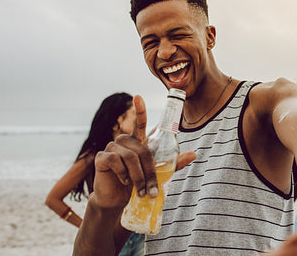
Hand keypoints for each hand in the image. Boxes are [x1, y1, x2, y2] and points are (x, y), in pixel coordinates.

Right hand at [92, 95, 195, 209]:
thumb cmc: (137, 184)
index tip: (138, 96)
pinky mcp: (102, 157)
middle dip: (150, 172)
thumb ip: (174, 163)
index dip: (140, 110)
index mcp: (137, 141)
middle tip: (152, 190)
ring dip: (138, 177)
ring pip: (130, 157)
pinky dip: (123, 174)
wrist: (118, 200)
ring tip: (141, 191)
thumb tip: (194, 154)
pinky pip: (116, 161)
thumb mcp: (158, 174)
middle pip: (142, 150)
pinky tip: (124, 181)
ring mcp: (111, 147)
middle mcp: (124, 141)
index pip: (139, 122)